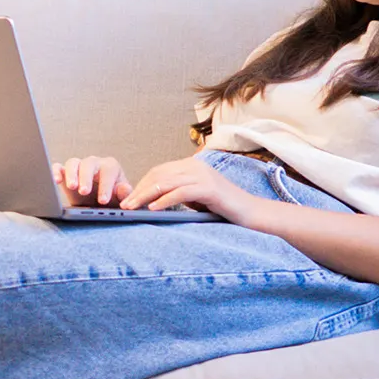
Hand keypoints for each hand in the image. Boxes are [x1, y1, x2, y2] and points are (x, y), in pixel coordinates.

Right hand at [55, 155, 130, 206]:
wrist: (98, 206)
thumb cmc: (112, 201)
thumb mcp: (121, 200)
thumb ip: (124, 194)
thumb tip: (122, 188)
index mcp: (110, 167)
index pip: (108, 172)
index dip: (106, 186)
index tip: (103, 201)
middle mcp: (94, 164)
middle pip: (89, 164)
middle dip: (86, 178)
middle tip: (84, 192)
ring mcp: (78, 167)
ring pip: (73, 163)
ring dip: (71, 174)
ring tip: (71, 187)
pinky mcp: (65, 174)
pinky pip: (58, 167)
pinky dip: (56, 171)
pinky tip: (56, 181)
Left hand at [123, 155, 264, 225]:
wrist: (254, 213)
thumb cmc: (224, 209)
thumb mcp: (196, 198)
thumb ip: (178, 194)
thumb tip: (151, 202)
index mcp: (191, 165)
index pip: (159, 171)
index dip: (141, 184)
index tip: (127, 198)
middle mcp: (196, 166)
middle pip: (159, 175)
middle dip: (139, 190)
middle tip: (124, 204)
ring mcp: (203, 175)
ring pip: (166, 182)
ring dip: (146, 195)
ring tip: (132, 207)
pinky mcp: (210, 188)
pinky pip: (181, 192)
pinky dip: (164, 200)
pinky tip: (153, 209)